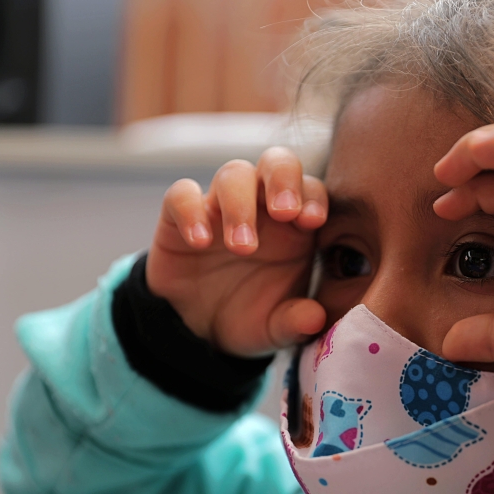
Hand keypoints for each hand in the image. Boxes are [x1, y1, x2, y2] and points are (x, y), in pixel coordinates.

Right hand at [146, 148, 327, 356]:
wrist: (198, 330)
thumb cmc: (250, 316)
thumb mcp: (276, 328)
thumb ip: (296, 322)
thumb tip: (314, 320)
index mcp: (296, 225)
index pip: (312, 190)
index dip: (315, 197)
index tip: (313, 221)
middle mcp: (261, 206)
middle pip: (276, 162)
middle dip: (283, 178)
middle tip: (284, 212)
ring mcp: (220, 207)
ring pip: (233, 174)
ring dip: (239, 203)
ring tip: (243, 246)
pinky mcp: (179, 217)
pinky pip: (182, 195)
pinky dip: (190, 210)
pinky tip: (200, 242)